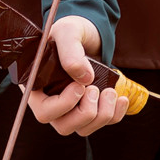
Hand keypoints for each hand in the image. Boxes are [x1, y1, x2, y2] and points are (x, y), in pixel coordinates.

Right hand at [27, 15, 128, 136]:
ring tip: (110, 91)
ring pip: (84, 129)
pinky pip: (101, 124)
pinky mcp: (89, 109)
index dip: (63, 105)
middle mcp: (51, 102)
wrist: (87, 33)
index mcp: (37, 86)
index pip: (44, 112)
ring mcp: (71, 109)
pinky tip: (121, 98)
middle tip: (95, 89)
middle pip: (64, 126)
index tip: (79, 86)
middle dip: (85, 113)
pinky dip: (114, 115)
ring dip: (102, 115)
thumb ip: (70, 51)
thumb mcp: (68, 32)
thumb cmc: (70, 31)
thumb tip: (85, 78)